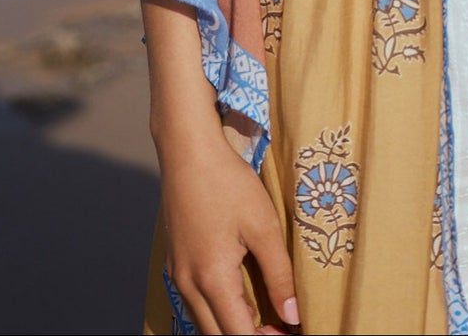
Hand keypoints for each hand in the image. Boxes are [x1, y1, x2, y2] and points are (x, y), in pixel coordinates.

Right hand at [160, 131, 299, 335]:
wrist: (187, 150)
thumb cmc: (227, 182)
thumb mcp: (263, 226)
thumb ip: (279, 274)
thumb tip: (292, 315)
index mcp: (212, 279)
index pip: (238, 335)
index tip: (288, 333)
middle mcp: (188, 284)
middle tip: (279, 329)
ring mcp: (177, 275)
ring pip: (203, 323)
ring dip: (231, 327)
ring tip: (263, 318)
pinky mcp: (175, 263)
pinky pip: (195, 304)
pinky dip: (217, 312)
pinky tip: (239, 299)